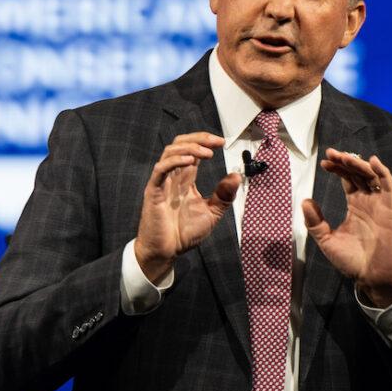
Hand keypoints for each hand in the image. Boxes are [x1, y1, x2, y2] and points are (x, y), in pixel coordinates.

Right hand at [134, 133, 240, 283]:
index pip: (192, 150)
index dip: (205, 142)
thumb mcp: (211, 213)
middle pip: (179, 144)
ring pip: (170, 152)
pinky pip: (161, 169)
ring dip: (189, 147)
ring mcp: (162, 183)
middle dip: (198, 138)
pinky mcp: (154, 191)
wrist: (167, 252)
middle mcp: (173, 177)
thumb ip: (223, 195)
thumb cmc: (184, 234)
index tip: (222, 143)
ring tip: (206, 153)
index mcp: (185, 179)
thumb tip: (237, 176)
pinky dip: (175, 161)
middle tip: (216, 142)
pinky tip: (191, 161)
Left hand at [302, 148, 391, 306]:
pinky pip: (389, 188)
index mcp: (355, 206)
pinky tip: (373, 162)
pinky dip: (383, 173)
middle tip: (332, 154)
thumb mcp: (327, 240)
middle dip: (346, 162)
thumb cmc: (351, 261)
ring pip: (373, 177)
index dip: (338, 169)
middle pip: (359, 174)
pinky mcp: (391, 212)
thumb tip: (305, 201)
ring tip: (346, 157)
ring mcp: (380, 206)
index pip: (348, 180)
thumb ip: (315, 222)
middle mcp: (368, 202)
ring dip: (360, 164)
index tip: (324, 162)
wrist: (371, 277)